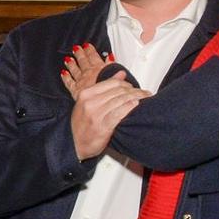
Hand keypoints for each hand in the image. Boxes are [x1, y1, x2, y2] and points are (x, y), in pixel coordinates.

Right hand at [62, 43, 145, 159]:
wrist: (73, 145)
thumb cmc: (81, 125)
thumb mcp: (87, 102)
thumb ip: (104, 87)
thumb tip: (121, 74)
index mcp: (86, 94)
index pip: (112, 82)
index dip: (126, 83)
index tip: (133, 87)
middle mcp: (90, 102)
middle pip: (119, 90)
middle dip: (135, 90)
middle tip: (144, 93)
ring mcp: (96, 114)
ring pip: (122, 99)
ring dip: (137, 97)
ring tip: (145, 98)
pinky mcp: (103, 126)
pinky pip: (121, 111)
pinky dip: (130, 106)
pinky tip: (136, 105)